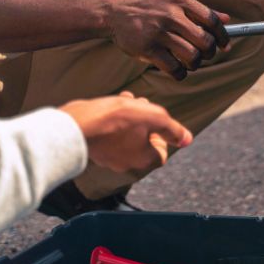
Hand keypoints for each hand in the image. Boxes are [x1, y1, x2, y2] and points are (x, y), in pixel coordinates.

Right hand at [60, 92, 192, 173]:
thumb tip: (188, 139)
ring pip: (128, 135)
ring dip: (131, 115)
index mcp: (144, 160)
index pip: (162, 151)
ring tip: (127, 99)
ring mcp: (109, 158)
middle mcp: (127, 164)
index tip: (154, 120)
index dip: (162, 133)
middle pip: (145, 141)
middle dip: (146, 120)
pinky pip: (111, 134)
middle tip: (141, 104)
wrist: (75, 124)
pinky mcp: (95, 149)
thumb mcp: (153, 117)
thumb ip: (173, 129)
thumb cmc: (116, 120)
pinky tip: (112, 104)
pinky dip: (115, 119)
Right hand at [106, 0, 230, 79]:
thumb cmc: (150, 6)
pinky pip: (174, 68)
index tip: (224, 45)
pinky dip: (180, 73)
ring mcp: (158, 32)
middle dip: (209, 52)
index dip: (222, 35)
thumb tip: (228, 20)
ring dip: (195, 64)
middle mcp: (170, 14)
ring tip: (191, 62)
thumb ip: (200, 9)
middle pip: (204, 40)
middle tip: (205, 55)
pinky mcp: (147, 48)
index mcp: (179, 0)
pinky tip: (178, 70)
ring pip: (192, 56)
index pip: (211, 20)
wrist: (115, 12)